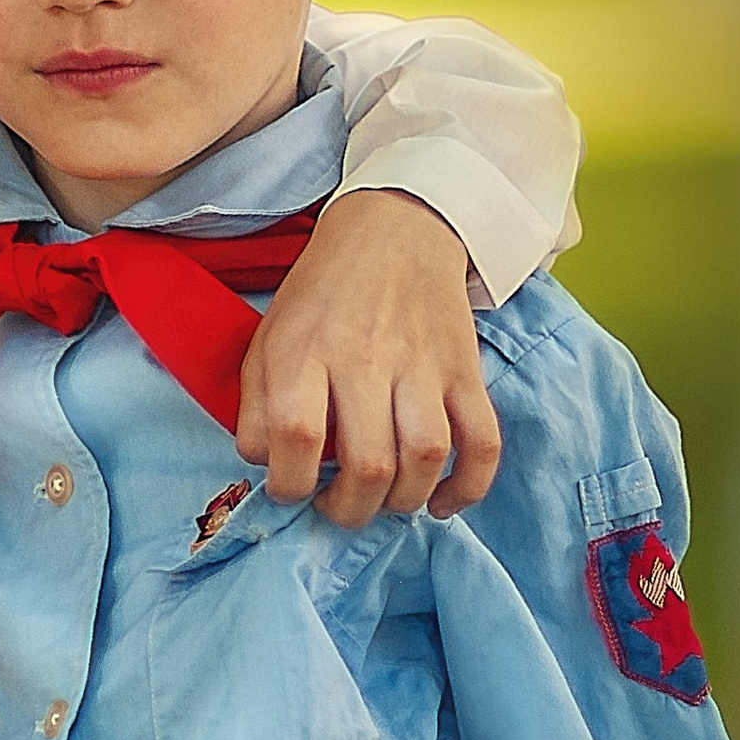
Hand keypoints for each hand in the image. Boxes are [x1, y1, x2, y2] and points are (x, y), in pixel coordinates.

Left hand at [236, 191, 500, 525]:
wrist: (394, 230)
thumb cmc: (322, 295)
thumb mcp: (268, 338)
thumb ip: (256, 406)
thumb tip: (267, 467)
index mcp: (305, 350)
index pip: (295, 435)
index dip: (289, 485)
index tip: (291, 491)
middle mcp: (365, 359)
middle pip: (369, 462)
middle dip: (351, 509)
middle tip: (339, 507)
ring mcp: (422, 365)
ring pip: (426, 457)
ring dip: (403, 500)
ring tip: (383, 500)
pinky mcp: (465, 370)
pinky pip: (483, 441)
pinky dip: (468, 486)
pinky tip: (439, 502)